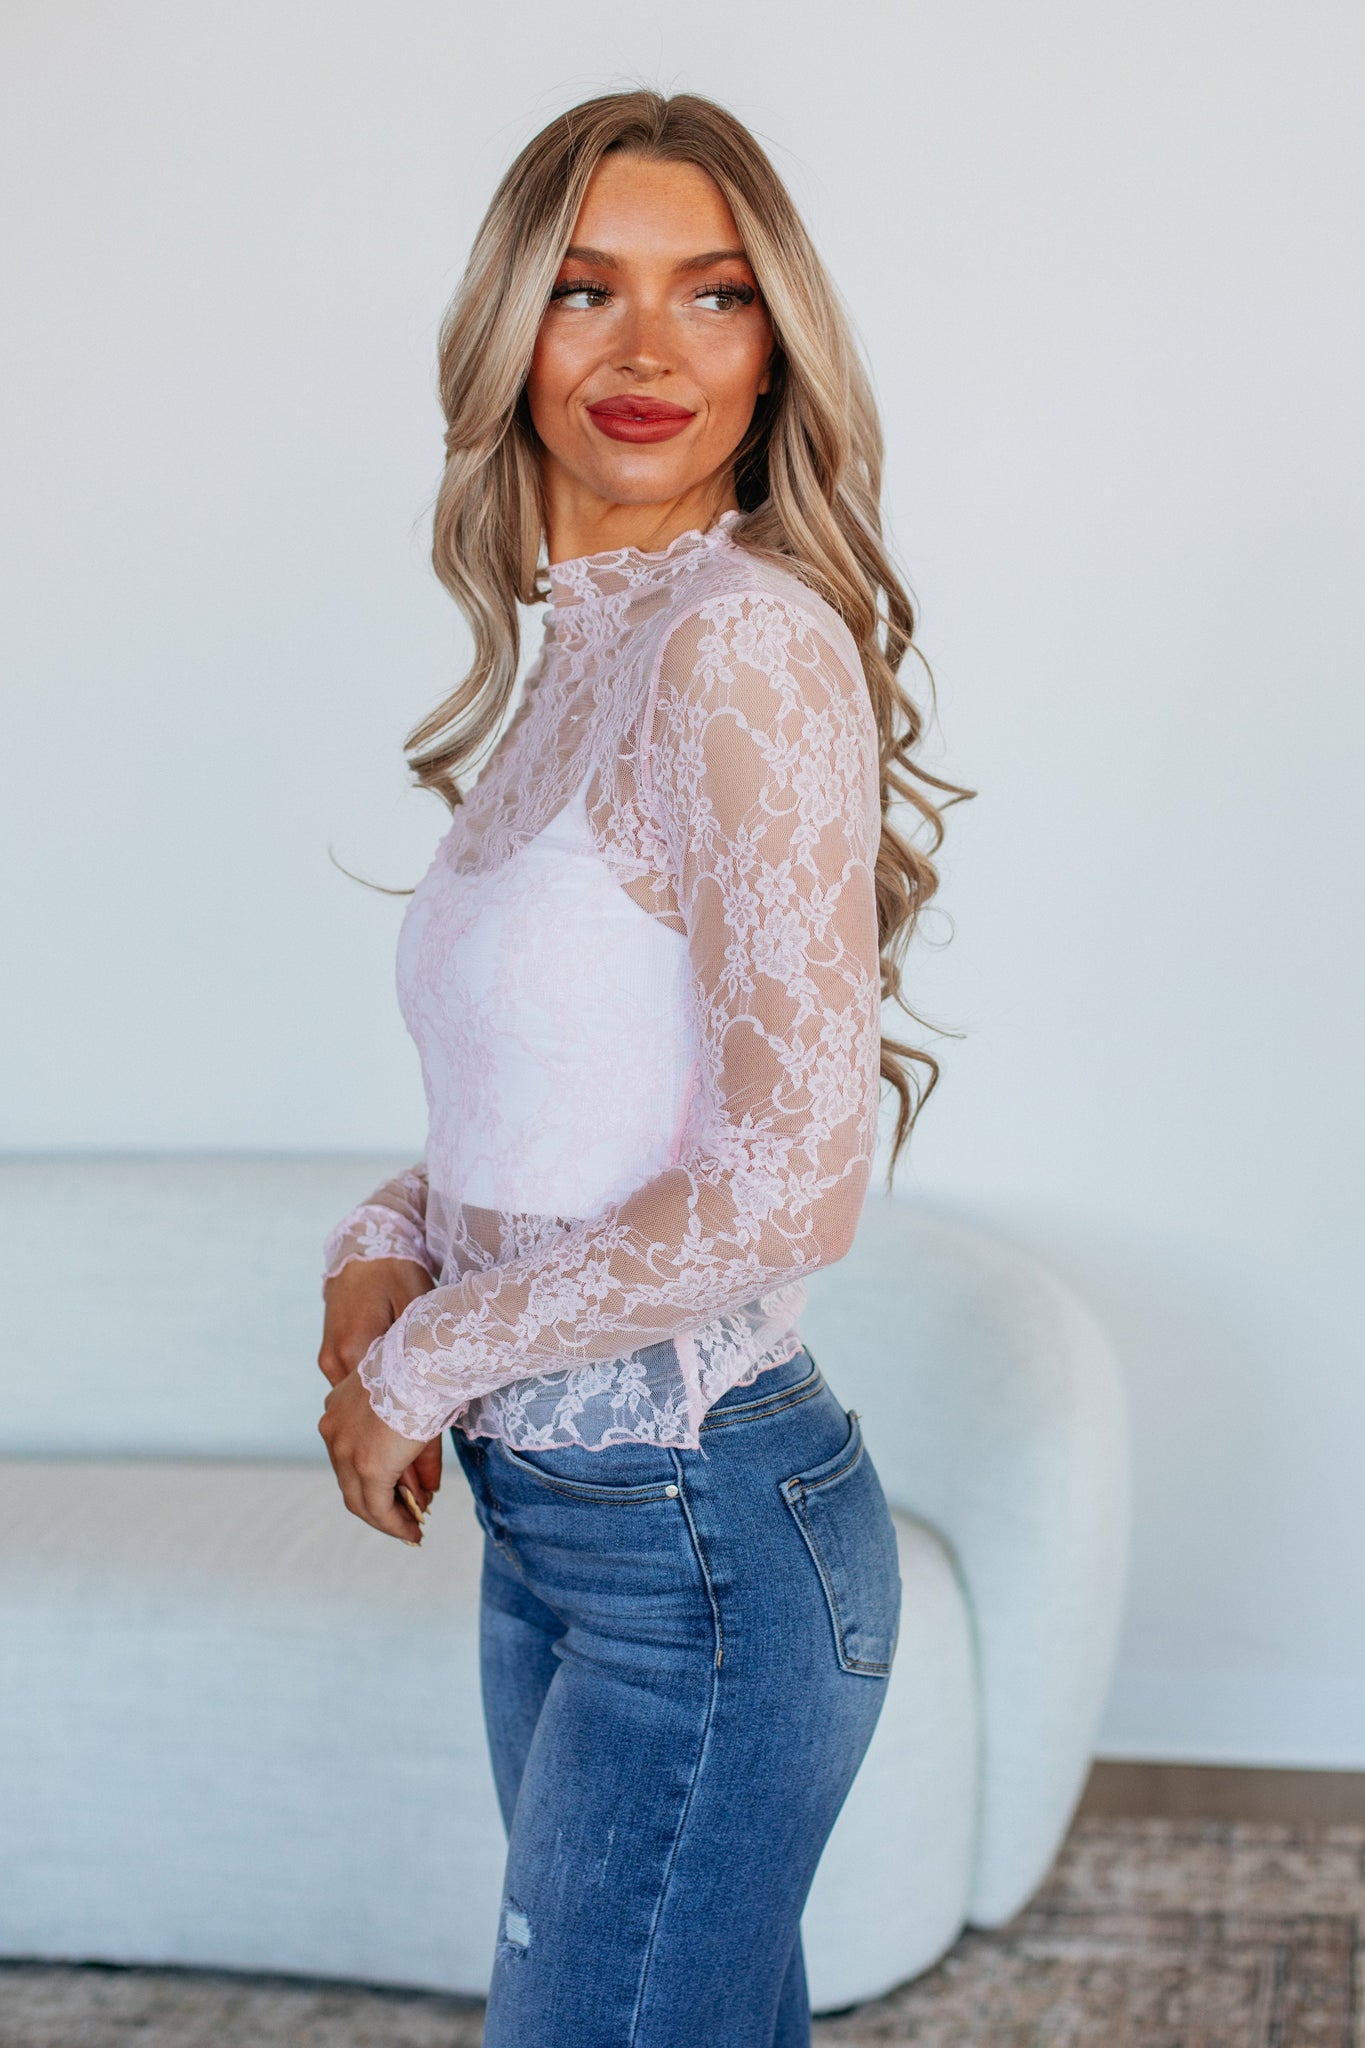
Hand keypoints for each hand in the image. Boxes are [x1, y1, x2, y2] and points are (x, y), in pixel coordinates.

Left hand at [318, 1256, 442, 1531]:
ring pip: (361, 1500)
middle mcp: (333, 1430)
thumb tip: (425, 1484)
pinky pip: (378, 1509)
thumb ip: (410, 1440)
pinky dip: (394, 1524)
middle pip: (350, 1480)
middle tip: (404, 1518)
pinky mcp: (368, 1468)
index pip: (349, 1453)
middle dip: (379, 1503)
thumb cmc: (425, 1366)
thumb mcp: (410, 1399)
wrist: (425, 1357)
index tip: (396, 1491)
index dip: (372, 1476)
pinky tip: (412, 1531)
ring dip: (387, 1519)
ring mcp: (346, 1451)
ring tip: (410, 1530)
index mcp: (338, 1406)